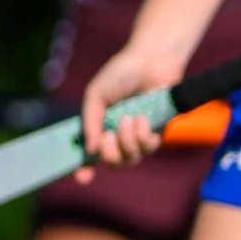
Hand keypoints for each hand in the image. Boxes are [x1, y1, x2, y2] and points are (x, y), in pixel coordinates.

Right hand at [81, 38, 187, 166]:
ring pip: (132, 158)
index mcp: (99, 127)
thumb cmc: (121, 74)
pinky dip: (144, 134)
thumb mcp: (96, 94)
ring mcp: (138, 136)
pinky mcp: (157, 132)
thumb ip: (90, 121)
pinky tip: (142, 118)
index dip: (85, 170)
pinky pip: (149, 148)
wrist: (151, 61)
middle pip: (113, 163)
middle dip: (110, 154)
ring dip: (128, 141)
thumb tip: (90, 150)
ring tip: (128, 118)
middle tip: (109, 135)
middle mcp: (118, 136)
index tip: (83, 178)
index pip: (90, 156)